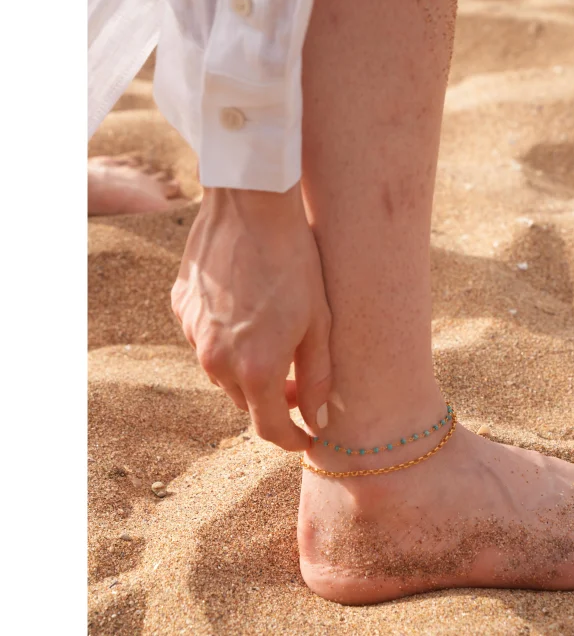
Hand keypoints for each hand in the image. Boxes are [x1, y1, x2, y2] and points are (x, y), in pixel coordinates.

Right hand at [171, 185, 331, 450]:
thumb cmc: (296, 262)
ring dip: (248, 369)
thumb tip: (318, 422)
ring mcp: (193, 333)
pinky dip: (227, 338)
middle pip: (246, 400)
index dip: (290, 438)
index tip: (306, 437)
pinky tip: (246, 311)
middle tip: (299, 381)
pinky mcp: (181, 308)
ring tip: (274, 340)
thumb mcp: (319, 323)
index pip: (269, 428)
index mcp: (254, 369)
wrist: (252, 206)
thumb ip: (318, 379)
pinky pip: (205, 339)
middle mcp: (215, 360)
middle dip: (273, 399)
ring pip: (222, 371)